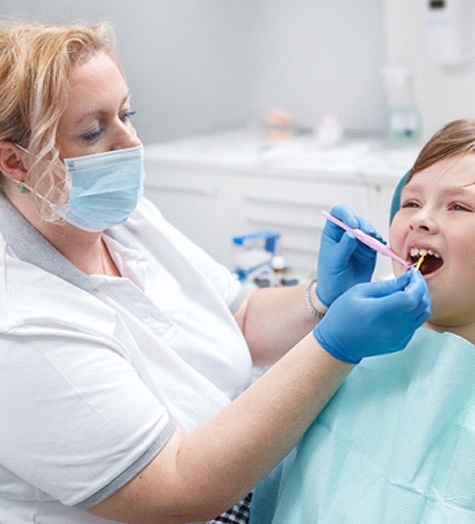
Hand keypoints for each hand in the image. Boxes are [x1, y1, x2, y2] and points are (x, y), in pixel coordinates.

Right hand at [313, 269, 430, 363]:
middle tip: (413, 278)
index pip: (411, 298)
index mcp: (379, 313)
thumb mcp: (358, 292)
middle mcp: (392, 328)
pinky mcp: (400, 343)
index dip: (417, 284)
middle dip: (421, 288)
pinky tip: (401, 306)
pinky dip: (413, 312)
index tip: (412, 274)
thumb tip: (407, 279)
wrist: (337, 344)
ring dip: (421, 300)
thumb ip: (386, 285)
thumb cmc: (343, 316)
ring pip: (423, 315)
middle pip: (422, 305)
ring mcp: (398, 338)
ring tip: (410, 290)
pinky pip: (415, 324)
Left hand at [316, 205, 381, 306]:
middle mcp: (346, 233)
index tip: (353, 225)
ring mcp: (358, 241)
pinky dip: (380, 243)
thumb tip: (351, 233)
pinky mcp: (369, 250)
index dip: (347, 214)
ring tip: (376, 242)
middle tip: (369, 235)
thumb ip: (343, 247)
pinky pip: (377, 242)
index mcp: (332, 232)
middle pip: (357, 220)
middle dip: (364, 226)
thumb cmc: (330, 276)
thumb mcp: (334, 262)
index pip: (339, 213)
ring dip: (373, 234)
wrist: (338, 293)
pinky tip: (381, 246)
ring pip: (368, 230)